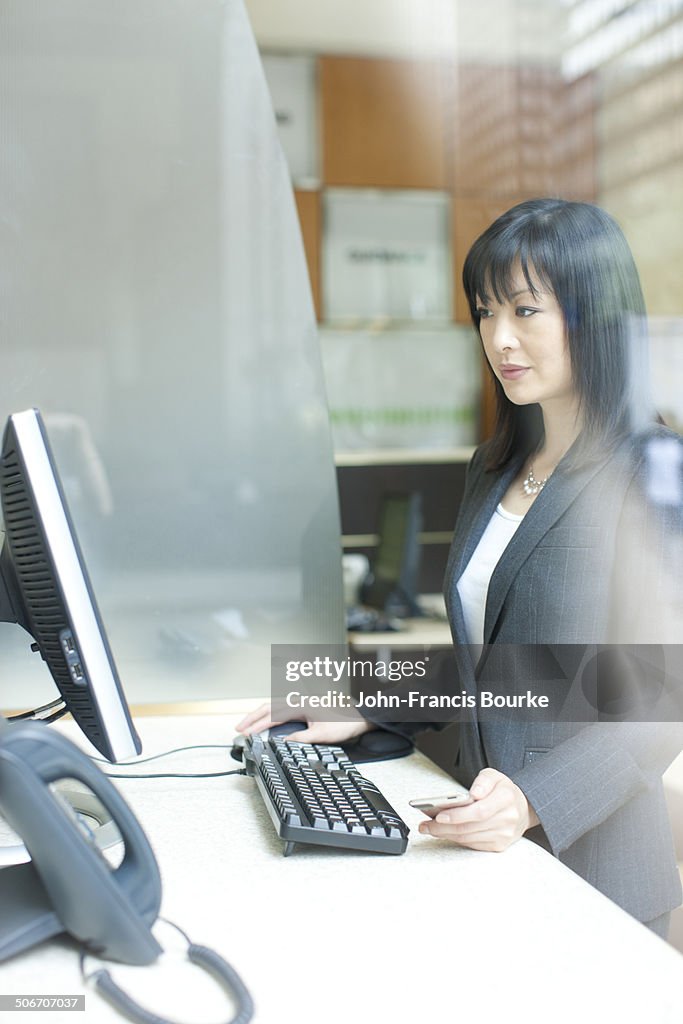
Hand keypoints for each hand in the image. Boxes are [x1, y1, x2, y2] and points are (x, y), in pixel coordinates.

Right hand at [235, 702, 373, 745]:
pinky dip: (270, 715)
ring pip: (274, 706)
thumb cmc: (344, 724)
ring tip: (247, 725)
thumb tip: (282, 742)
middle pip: (269, 706)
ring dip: (260, 716)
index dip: (258, 725)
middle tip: (238, 728)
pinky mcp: (304, 707)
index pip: (273, 714)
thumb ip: (300, 738)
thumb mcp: (321, 735)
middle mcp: (299, 700)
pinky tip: (266, 722)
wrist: (360, 719)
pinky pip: (281, 709)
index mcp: (301, 704)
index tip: (246, 733)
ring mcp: (301, 703)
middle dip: (252, 717)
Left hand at [418, 768, 538, 852]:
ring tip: (428, 828)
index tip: (439, 815)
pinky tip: (444, 833)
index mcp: (506, 799)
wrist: (523, 808)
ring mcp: (504, 835)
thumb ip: (483, 781)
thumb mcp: (494, 776)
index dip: (458, 815)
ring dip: (445, 834)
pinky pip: (472, 844)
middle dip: (443, 827)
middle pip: (470, 827)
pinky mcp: (499, 845)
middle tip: (424, 825)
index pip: (479, 811)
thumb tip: (474, 793)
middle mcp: (507, 819)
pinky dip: (456, 839)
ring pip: (468, 838)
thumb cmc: (503, 791)